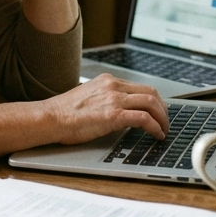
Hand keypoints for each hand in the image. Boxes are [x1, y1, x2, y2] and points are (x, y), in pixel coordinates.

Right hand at [45, 74, 168, 144]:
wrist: (50, 118)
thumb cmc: (64, 113)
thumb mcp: (88, 98)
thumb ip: (104, 99)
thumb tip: (119, 112)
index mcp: (107, 81)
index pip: (140, 87)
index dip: (154, 101)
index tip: (158, 111)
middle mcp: (113, 86)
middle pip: (151, 92)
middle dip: (163, 109)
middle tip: (165, 122)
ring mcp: (114, 99)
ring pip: (152, 103)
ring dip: (163, 118)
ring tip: (164, 130)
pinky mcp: (113, 114)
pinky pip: (144, 118)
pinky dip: (155, 126)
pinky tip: (157, 135)